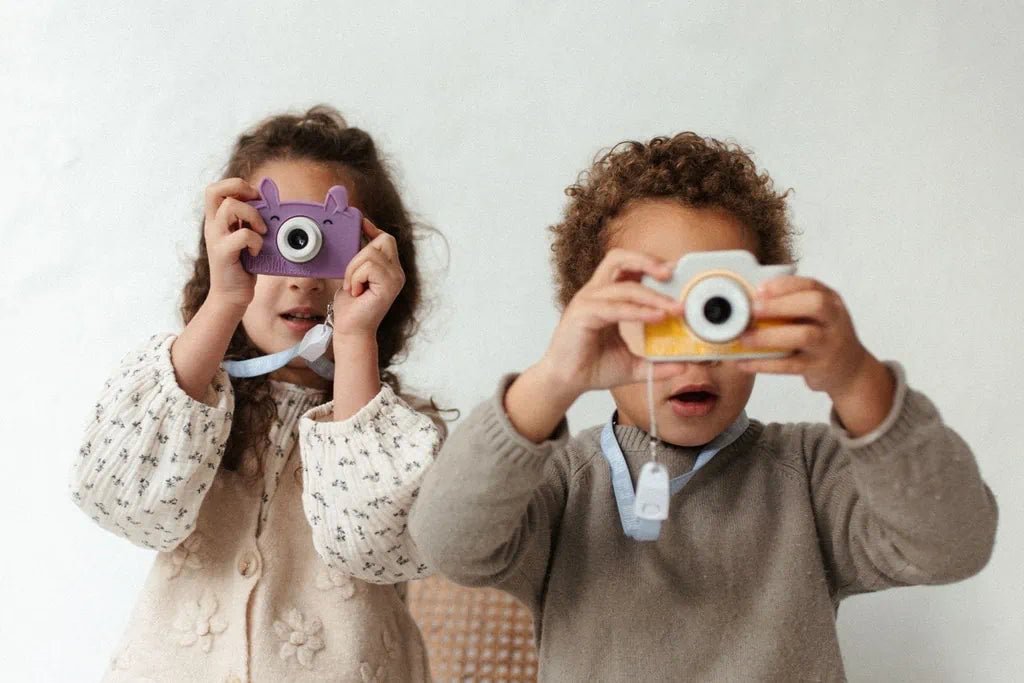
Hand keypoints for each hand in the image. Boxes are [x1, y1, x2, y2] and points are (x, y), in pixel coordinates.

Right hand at [203, 178, 265, 311]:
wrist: (232, 296)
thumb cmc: (243, 267)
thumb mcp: (247, 238)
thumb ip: (250, 221)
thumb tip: (268, 201)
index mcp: (217, 220)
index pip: (215, 189)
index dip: (237, 185)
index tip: (255, 198)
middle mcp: (213, 226)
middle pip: (214, 190)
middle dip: (241, 190)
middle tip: (257, 205)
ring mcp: (216, 239)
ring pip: (230, 207)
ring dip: (253, 215)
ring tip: (261, 232)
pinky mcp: (223, 253)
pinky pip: (242, 235)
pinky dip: (256, 241)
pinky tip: (257, 251)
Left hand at [331, 218, 405, 337]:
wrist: (350, 329)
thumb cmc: (350, 305)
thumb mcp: (353, 273)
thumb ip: (359, 256)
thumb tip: (356, 232)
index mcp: (390, 268)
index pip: (386, 239)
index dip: (372, 229)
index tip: (360, 223)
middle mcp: (397, 272)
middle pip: (383, 240)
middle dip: (359, 255)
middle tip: (352, 277)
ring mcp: (396, 279)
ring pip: (371, 254)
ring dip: (354, 270)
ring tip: (354, 287)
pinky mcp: (390, 286)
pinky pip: (369, 266)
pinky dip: (356, 277)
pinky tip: (357, 292)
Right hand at [535, 248, 689, 401]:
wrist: (567, 383)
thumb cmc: (593, 367)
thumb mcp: (634, 365)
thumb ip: (657, 363)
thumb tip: (684, 365)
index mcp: (606, 297)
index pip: (628, 269)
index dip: (651, 265)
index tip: (677, 273)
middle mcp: (595, 294)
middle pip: (619, 259)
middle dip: (647, 261)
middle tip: (673, 273)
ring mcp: (587, 302)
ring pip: (623, 286)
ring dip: (652, 294)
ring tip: (674, 307)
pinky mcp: (581, 315)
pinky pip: (614, 308)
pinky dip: (638, 311)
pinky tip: (657, 317)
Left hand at [737, 276, 894, 435]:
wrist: (851, 369)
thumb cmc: (824, 336)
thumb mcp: (818, 314)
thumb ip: (793, 304)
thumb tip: (749, 299)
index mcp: (831, 301)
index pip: (811, 285)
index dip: (784, 285)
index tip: (759, 289)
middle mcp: (834, 320)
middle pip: (815, 305)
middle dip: (781, 304)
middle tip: (753, 309)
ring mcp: (829, 344)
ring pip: (804, 336)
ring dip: (770, 336)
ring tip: (744, 338)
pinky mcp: (819, 367)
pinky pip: (791, 365)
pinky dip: (765, 364)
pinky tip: (745, 362)